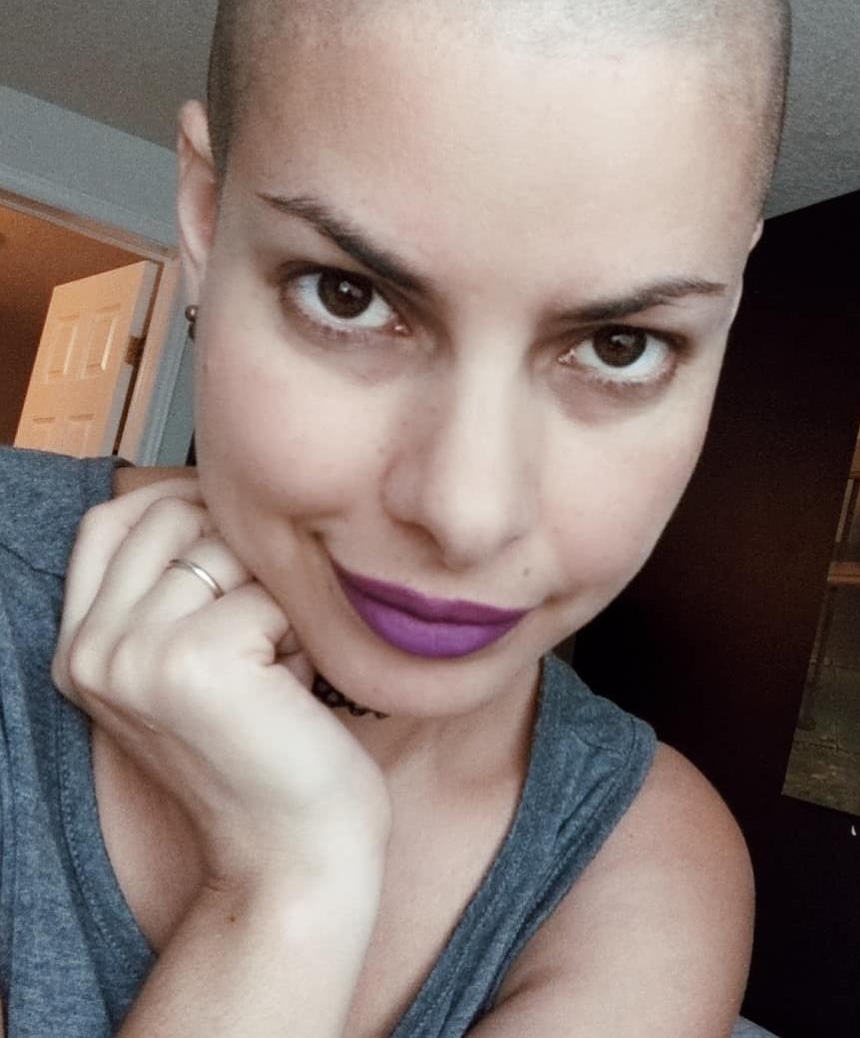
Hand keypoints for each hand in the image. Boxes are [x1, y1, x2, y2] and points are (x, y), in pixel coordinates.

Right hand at [52, 479, 390, 894]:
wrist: (293, 854)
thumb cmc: (267, 747)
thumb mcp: (198, 656)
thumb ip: (178, 582)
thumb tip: (216, 483)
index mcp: (80, 646)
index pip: (110, 519)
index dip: (179, 502)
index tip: (239, 534)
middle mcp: (90, 649)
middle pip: (172, 515)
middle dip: (242, 550)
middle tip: (269, 627)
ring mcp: (131, 655)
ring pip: (225, 544)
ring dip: (276, 591)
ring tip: (282, 659)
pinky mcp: (189, 662)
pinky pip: (269, 590)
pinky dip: (301, 628)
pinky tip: (296, 685)